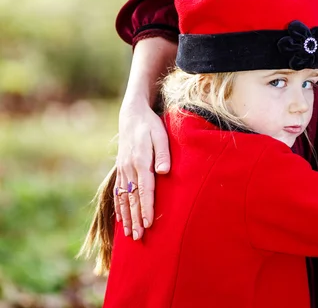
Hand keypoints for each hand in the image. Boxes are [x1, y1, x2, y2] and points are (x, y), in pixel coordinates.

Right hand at [115, 97, 170, 239]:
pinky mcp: (121, 169)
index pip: (145, 189)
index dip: (147, 208)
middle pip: (133, 198)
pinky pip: (118, 192)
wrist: (132, 115)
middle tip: (138, 237)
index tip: (148, 223)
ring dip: (127, 217)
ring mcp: (123, 170)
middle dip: (135, 219)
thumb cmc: (151, 126)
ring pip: (124, 198)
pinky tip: (120, 219)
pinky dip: (119, 207)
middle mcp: (128, 168)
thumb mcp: (161, 135)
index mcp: (140, 161)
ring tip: (129, 234)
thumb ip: (162, 154)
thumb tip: (164, 171)